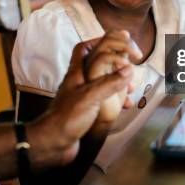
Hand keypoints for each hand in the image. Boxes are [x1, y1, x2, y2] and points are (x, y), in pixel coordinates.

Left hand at [28, 37, 134, 166]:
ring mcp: (81, 97)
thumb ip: (109, 82)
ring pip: (102, 82)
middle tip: (130, 63)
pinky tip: (125, 105)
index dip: (99, 40)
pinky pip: (104, 100)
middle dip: (114, 61)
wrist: (53, 144)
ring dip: (117, 81)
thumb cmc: (67, 118)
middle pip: (95, 63)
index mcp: (76, 73)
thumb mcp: (90, 97)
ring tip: (132, 85)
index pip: (83, 49)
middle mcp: (78, 82)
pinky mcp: (86, 112)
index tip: (117, 40)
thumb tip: (129, 70)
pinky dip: (116, 100)